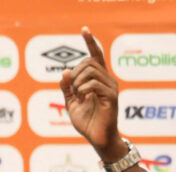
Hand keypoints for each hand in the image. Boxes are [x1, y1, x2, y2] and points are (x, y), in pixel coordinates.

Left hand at [60, 27, 123, 160]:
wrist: (97, 138)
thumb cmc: (87, 121)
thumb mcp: (71, 103)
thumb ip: (67, 88)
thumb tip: (65, 71)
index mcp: (97, 79)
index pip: (96, 56)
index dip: (90, 42)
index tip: (84, 29)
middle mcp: (107, 80)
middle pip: (89, 62)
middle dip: (75, 73)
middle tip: (72, 89)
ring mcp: (110, 88)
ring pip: (91, 72)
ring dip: (78, 83)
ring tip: (78, 96)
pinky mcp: (111, 97)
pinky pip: (94, 85)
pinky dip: (83, 90)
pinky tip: (83, 100)